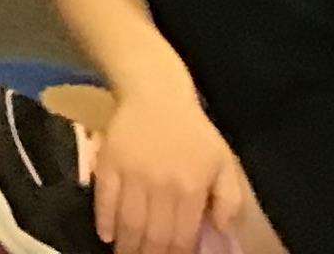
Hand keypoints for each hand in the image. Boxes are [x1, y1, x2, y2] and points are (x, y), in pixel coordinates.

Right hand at [89, 86, 244, 253]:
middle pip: (153, 235)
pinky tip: (106, 235)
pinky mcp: (108, 163)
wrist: (155, 94)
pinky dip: (104, 220)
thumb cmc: (192, 132)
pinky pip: (104, 199)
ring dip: (127, 245)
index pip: (181, 237)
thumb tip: (218, 231)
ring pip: (128, 222)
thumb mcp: (223, 163)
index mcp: (191, 189)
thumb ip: (229, 200)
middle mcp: (160, 186)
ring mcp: (131, 174)